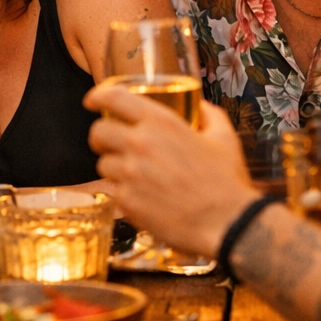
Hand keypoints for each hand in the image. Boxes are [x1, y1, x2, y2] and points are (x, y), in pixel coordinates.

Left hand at [85, 89, 258, 256]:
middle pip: (98, 132)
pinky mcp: (126, 201)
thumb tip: (201, 107)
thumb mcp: (224, 138)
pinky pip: (114, 192)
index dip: (98, 96)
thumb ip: (210, 115)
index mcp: (160, 123)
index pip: (114, 98)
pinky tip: (144, 198)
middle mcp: (139, 144)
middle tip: (111, 144)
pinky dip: (125, 194)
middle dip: (101, 137)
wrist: (227, 223)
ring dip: (114, 168)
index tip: (92, 101)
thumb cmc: (226, 181)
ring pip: (103, 164)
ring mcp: (129, 174)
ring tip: (135, 176)